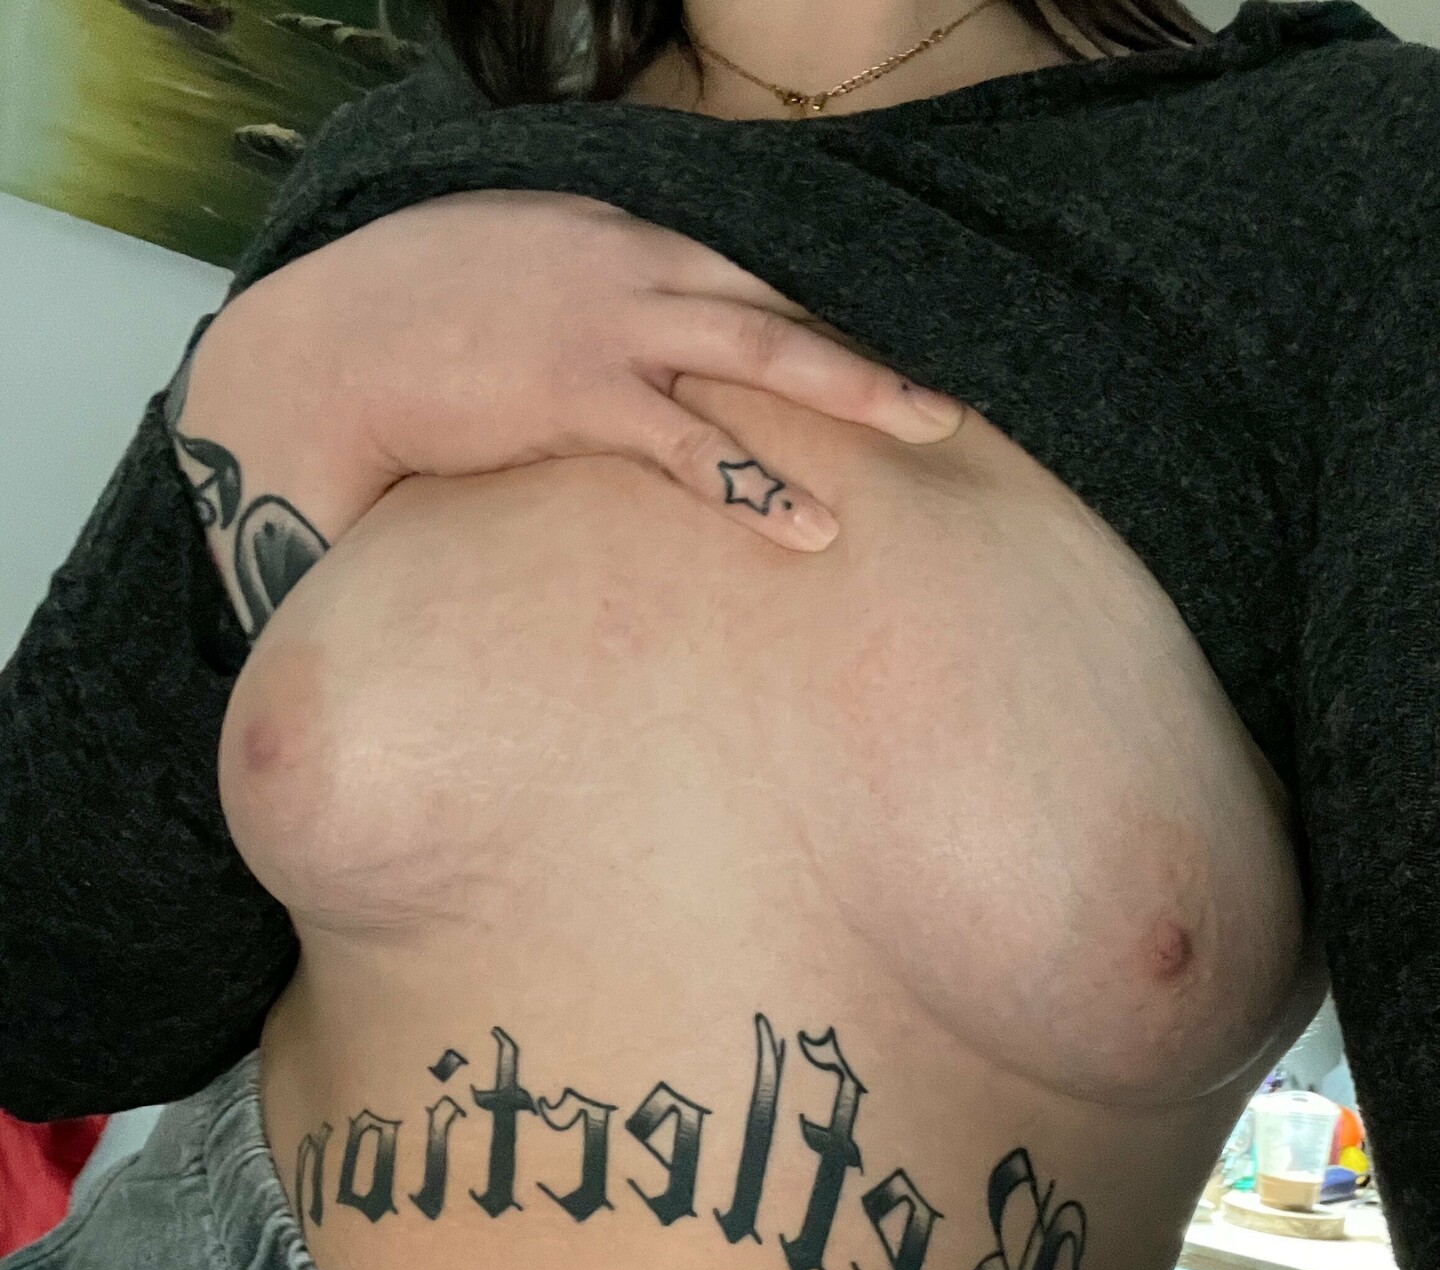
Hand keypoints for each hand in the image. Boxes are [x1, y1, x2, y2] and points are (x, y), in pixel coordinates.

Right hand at [179, 188, 963, 589]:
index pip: (743, 266)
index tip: (882, 340)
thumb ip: (580, 295)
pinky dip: (756, 486)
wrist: (325, 345)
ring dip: (853, 388)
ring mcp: (608, 325)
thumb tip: (617, 351)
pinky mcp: (576, 395)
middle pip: (779, 298)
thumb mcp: (512, 273)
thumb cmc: (410, 318)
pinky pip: (688, 445)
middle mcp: (629, 263)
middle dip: (868, 340)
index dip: (818, 305)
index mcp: (617, 234)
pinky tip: (815, 528)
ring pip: (761, 349)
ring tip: (930, 430)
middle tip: (945, 392)